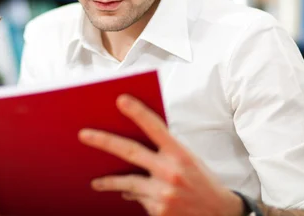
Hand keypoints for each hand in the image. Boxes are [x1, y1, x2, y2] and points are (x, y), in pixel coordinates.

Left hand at [79, 94, 243, 215]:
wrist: (220, 215)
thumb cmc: (203, 182)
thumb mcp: (189, 160)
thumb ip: (165, 149)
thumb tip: (134, 141)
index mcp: (181, 154)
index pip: (156, 128)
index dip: (138, 112)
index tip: (121, 99)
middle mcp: (171, 172)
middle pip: (131, 152)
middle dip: (104, 141)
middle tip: (84, 135)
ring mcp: (163, 193)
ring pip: (128, 182)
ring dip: (109, 182)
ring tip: (96, 182)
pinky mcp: (158, 210)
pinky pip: (138, 198)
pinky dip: (132, 195)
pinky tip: (127, 193)